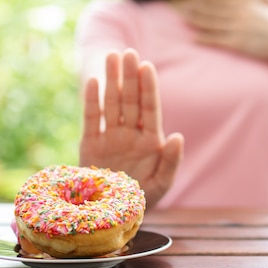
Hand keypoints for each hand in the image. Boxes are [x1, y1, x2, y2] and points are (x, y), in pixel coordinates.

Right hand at [79, 49, 183, 206]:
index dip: (148, 88)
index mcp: (150, 140)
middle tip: (129, 53)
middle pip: (130, 100)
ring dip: (112, 80)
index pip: (150, 108)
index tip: (148, 67)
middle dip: (130, 77)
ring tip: (112, 56)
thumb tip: (177, 136)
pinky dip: (92, 101)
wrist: (112, 214)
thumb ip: (171, 161)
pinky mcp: (91, 144)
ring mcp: (110, 137)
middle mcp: (130, 134)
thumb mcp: (163, 184)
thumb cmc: (142, 199)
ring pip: (112, 103)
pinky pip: (92, 118)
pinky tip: (94, 81)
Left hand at [181, 0, 267, 64]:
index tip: (195, 2)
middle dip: (196, 10)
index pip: (222, 4)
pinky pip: (218, 40)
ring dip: (196, 21)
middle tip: (181, 9)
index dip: (207, 3)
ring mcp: (238, 29)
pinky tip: (194, 38)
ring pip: (212, 24)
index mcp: (248, 6)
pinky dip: (205, 39)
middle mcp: (240, 15)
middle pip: (213, 12)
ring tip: (183, 19)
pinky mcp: (239, 43)